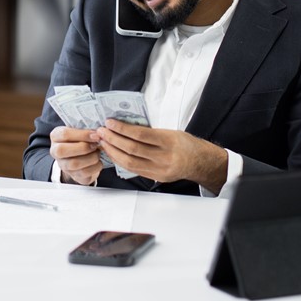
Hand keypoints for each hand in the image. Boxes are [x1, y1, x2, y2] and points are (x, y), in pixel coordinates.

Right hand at [49, 126, 102, 185]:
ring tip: (98, 152)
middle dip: (84, 147)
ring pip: (74, 164)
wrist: (80, 154)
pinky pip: (84, 173)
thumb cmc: (80, 139)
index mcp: (56, 136)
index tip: (95, 135)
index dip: (82, 135)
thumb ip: (85, 129)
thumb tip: (98, 132)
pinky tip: (98, 161)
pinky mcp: (74, 176)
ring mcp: (63, 165)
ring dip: (91, 157)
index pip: (64, 134)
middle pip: (63, 151)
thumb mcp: (79, 130)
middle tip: (96, 144)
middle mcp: (56, 152)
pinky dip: (95, 167)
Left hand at [96, 119, 227, 192]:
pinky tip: (113, 153)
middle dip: (113, 139)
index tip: (110, 123)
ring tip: (103, 142)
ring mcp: (160, 170)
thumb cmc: (185, 143)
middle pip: (132, 149)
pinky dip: (121, 161)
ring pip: (130, 162)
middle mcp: (164, 157)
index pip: (140, 135)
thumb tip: (125, 126)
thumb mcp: (170, 132)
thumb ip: (150, 131)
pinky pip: (133, 170)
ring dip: (113, 151)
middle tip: (101, 131)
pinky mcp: (156, 178)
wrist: (199, 162)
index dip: (122, 129)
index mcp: (169, 141)